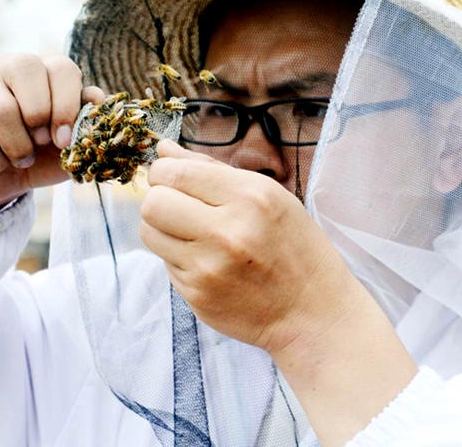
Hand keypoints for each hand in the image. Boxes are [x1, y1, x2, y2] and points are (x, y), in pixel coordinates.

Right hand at [0, 53, 103, 211]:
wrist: (3, 178)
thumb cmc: (44, 152)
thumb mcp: (72, 141)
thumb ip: (86, 120)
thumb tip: (98, 98)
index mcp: (46, 70)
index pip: (61, 67)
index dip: (66, 105)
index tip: (64, 140)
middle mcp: (10, 67)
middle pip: (24, 69)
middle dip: (39, 115)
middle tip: (41, 142)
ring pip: (0, 109)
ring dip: (18, 146)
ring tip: (22, 158)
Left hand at [140, 139, 358, 352]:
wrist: (312, 312)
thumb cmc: (296, 248)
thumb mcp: (270, 196)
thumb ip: (212, 169)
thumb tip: (164, 149)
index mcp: (250, 197)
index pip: (175, 173)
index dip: (163, 171)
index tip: (172, 177)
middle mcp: (228, 231)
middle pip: (153, 203)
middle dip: (159, 198)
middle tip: (178, 205)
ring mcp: (209, 267)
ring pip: (149, 232)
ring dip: (163, 228)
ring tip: (192, 233)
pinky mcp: (197, 295)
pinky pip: (164, 263)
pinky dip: (178, 257)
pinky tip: (206, 261)